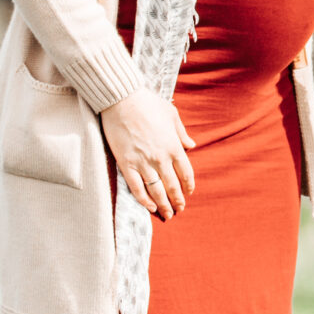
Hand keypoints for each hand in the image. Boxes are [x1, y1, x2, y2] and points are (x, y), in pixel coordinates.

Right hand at [100, 87, 196, 216]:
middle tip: (180, 209)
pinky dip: (143, 200)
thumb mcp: (171, 114)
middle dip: (177, 200)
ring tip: (167, 214)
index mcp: (173, 146)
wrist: (122, 100)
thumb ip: (181, 132)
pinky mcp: (126, 164)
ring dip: (163, 205)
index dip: (188, 185)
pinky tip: (149, 207)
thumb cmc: (147, 103)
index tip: (189, 192)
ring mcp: (143, 163)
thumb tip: (191, 145)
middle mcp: (160, 158)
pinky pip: (136, 188)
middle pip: (172, 186)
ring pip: (156, 191)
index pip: (186, 173)